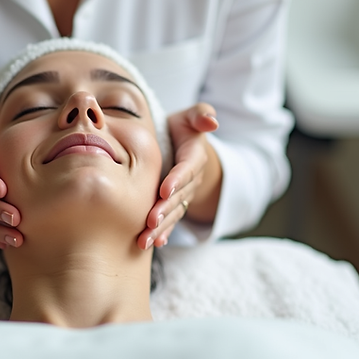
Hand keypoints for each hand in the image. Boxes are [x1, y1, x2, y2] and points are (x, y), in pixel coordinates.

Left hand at [137, 103, 220, 249]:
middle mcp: (190, 181)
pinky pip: (170, 221)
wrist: (181, 146)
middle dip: (165, 210)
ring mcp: (183, 195)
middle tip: (151, 221)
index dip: (177, 180)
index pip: (186, 170)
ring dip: (160, 228)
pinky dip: (163, 233)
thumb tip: (212, 121)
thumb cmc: (182, 129)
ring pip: (172, 213)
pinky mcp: (174, 205)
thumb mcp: (191, 117)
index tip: (164, 189)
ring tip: (145, 240)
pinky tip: (154, 244)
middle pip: (178, 197)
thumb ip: (201, 115)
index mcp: (193, 158)